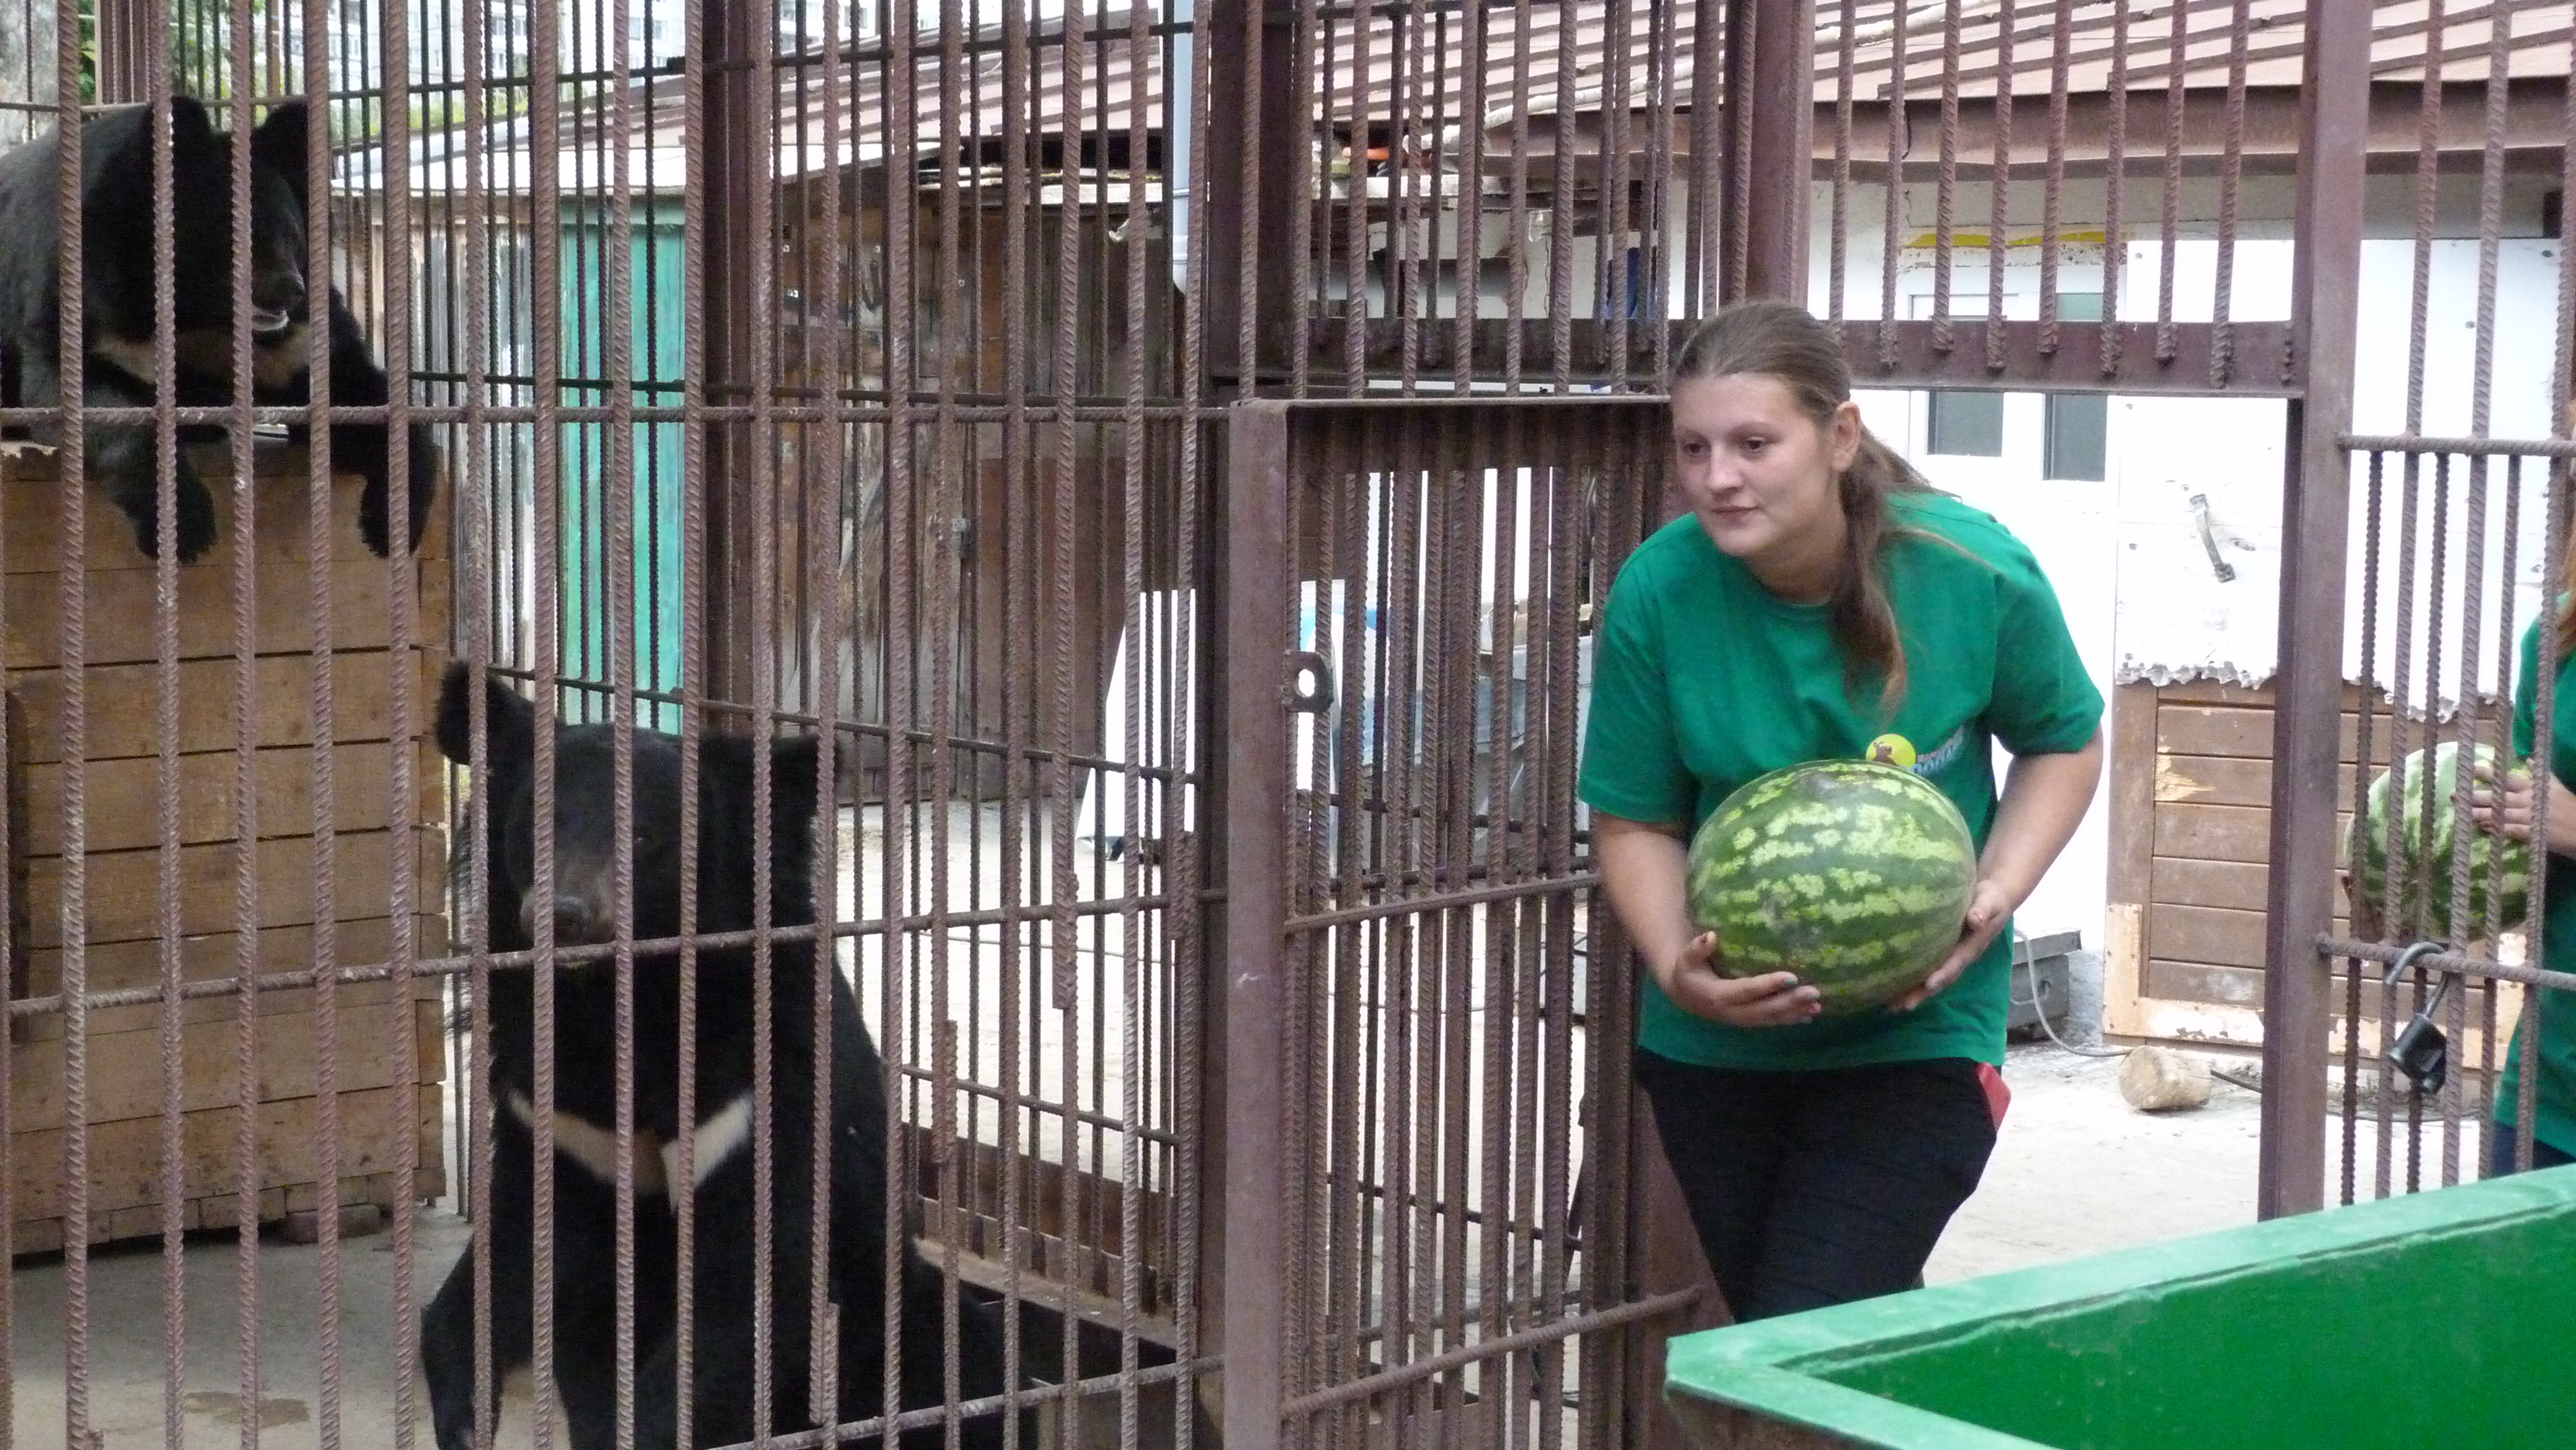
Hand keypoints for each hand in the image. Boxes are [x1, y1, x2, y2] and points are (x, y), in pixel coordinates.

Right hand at [1656, 932, 1823, 1027]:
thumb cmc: (1688, 971)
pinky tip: (1810, 1015)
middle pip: (1764, 1010)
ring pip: (1770, 1018)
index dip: (1768, 985)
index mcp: (1717, 996)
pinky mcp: (1748, 1021)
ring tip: (1817, 1005)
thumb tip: (1710, 936)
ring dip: (1795, 1013)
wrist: (1683, 996)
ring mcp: (1741, 1019)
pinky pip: (1771, 1022)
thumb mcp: (1686, 959)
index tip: (1792, 977)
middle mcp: (1731, 1012)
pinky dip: (1791, 1019)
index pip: (1746, 991)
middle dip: (1790, 1003)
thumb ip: (1696, 948)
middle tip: (1814, 992)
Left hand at [1889, 877, 2017, 1012]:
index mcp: (1971, 948)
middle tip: (1900, 1006)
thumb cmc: (1991, 899)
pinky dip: (1909, 979)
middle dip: (1921, 993)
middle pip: (1939, 980)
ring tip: (1889, 1007)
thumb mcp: (1990, 902)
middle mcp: (1959, 957)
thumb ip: (1983, 911)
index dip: (1942, 975)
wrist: (1993, 899)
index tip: (1928, 985)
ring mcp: (1950, 957)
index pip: (1955, 964)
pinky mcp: (1940, 952)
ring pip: (1930, 979)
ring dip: (1912, 993)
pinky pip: (1924, 968)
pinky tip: (1889, 987)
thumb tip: (1975, 920)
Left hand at [2469, 762, 2575, 856]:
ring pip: (2499, 814)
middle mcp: (2528, 800)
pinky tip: (2483, 829)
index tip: (2469, 769)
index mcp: (2533, 787)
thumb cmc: (2570, 805)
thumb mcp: (2555, 784)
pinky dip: (2497, 829)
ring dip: (2480, 814)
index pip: (2505, 778)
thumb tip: (2527, 757)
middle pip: (2497, 797)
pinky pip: (2511, 830)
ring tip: (2462, 814)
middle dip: (2474, 796)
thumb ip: (2539, 772)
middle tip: (2453, 795)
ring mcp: (2530, 817)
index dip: (2487, 773)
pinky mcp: (2534, 833)